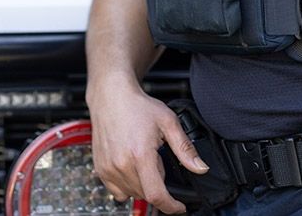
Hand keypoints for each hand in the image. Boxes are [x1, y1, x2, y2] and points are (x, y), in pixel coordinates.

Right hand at [87, 80, 207, 213]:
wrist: (111, 96)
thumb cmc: (138, 106)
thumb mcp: (168, 122)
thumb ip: (185, 149)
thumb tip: (201, 168)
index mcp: (140, 155)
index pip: (157, 195)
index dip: (171, 206)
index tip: (180, 207)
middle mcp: (122, 164)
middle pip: (146, 195)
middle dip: (159, 187)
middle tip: (160, 163)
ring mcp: (109, 168)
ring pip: (132, 194)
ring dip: (143, 187)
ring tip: (145, 162)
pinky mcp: (101, 169)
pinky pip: (117, 191)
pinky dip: (128, 187)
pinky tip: (132, 169)